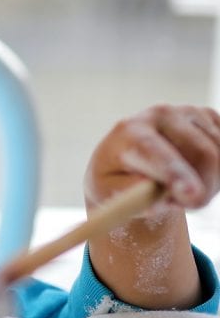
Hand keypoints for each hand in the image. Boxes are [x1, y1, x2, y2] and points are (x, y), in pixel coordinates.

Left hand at [85, 104, 219, 216]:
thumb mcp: (110, 192)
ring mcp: (187, 112)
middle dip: (202, 191)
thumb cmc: (116, 179)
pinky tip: (195, 172)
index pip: (156, 152)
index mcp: (129, 131)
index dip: (175, 173)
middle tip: (185, 205)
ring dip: (209, 184)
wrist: (129, 159)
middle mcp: (160, 114)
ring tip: (181, 188)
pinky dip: (218, 172)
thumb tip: (156, 191)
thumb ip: (129, 194)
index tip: (190, 194)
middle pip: (202, 155)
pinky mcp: (208, 116)